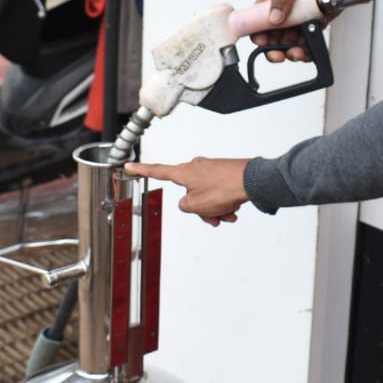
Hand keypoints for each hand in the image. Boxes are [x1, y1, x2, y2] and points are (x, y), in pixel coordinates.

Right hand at [126, 158, 251, 225]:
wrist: (252, 180)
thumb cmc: (225, 187)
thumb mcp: (196, 205)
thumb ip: (184, 206)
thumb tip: (188, 204)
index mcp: (184, 172)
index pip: (157, 171)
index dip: (141, 170)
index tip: (129, 165)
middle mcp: (196, 167)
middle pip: (189, 194)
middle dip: (200, 209)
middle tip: (212, 217)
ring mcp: (211, 169)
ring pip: (206, 195)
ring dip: (215, 209)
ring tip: (228, 215)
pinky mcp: (224, 172)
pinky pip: (218, 192)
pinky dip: (224, 203)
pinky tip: (234, 210)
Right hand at [252, 0, 347, 62]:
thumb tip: (273, 15)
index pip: (257, 16)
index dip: (257, 31)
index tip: (263, 42)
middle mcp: (283, 6)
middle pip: (271, 33)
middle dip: (274, 46)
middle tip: (279, 54)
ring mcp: (297, 16)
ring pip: (287, 40)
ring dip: (290, 50)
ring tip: (297, 52)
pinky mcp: (311, 23)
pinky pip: (304, 41)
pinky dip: (304, 49)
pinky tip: (306, 51)